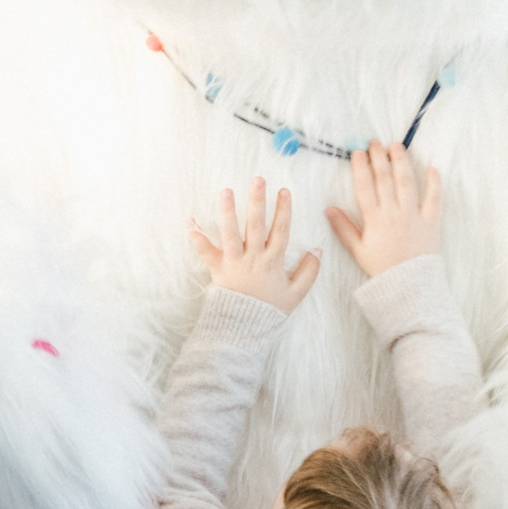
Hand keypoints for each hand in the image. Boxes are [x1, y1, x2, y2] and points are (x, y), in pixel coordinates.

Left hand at [190, 179, 320, 312]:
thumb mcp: (296, 294)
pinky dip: (197, 237)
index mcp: (273, 261)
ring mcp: (234, 262)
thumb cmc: (270, 311)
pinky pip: (206, 252)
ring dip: (228, 210)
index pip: (281, 230)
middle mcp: (254, 257)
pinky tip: (190, 221)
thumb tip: (317, 250)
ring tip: (226, 191)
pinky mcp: (218, 269)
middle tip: (257, 180)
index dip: (284, 210)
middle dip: (257, 201)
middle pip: (256, 225)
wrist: (244, 329)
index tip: (284, 190)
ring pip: (231, 232)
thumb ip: (309, 271)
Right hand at [326, 141, 443, 278]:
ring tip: (396, 146)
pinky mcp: (431, 221)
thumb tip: (329, 209)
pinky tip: (433, 168)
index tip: (357, 152)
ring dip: (401, 162)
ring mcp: (414, 215)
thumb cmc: (382, 268)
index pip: (365, 186)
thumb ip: (343, 229)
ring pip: (407, 182)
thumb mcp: (358, 250)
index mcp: (374, 219)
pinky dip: (434, 183)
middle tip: (375, 142)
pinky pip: (435, 199)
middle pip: (385, 179)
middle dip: (379, 157)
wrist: (409, 285)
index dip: (361, 167)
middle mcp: (394, 212)